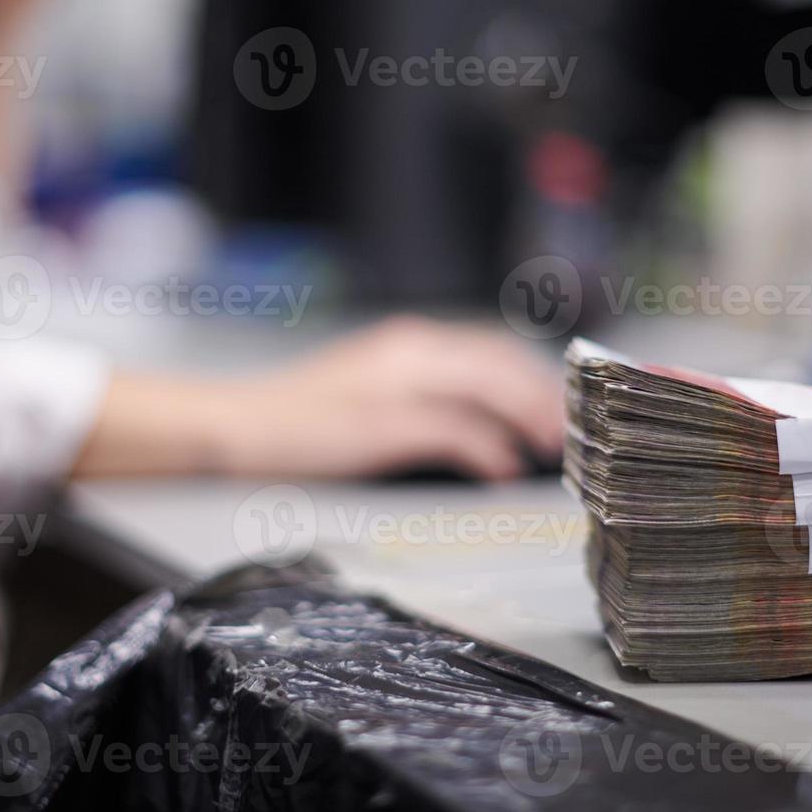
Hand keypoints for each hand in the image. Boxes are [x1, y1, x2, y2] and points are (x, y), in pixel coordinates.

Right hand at [75, 318, 564, 481]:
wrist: (237, 424)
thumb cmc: (304, 418)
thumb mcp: (375, 394)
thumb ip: (430, 398)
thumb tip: (492, 430)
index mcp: (410, 342)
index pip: (494, 349)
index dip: (537, 377)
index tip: (568, 407)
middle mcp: (408, 350)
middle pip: (500, 362)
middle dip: (543, 395)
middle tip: (574, 432)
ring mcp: (394, 382)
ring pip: (485, 386)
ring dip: (527, 416)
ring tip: (553, 449)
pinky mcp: (380, 420)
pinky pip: (452, 427)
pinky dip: (487, 447)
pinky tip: (504, 470)